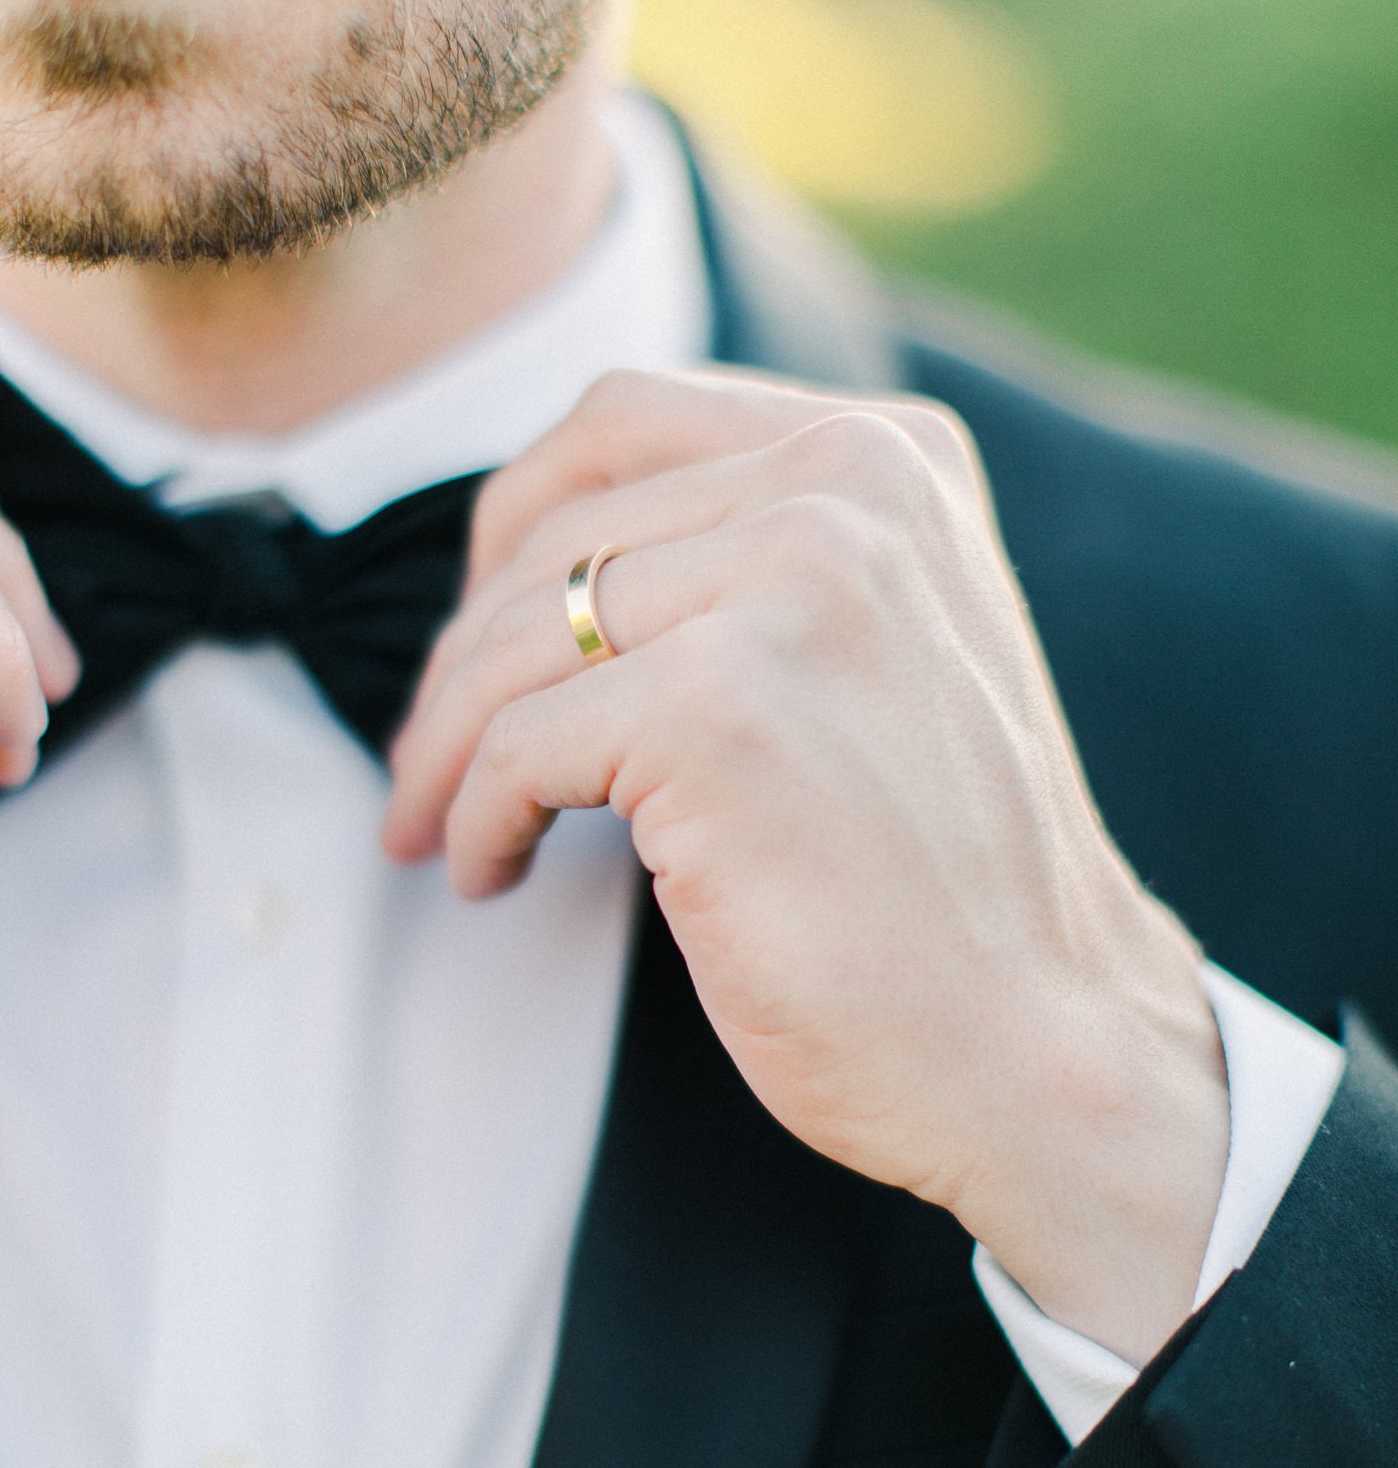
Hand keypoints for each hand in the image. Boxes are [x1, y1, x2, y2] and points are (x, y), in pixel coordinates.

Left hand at [386, 368, 1229, 1365]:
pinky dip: (474, 815)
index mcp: (887, 454)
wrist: (1039, 1046)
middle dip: (459, 654)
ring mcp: (788, 587)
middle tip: (427, 757)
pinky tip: (492, 871)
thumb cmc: (939, 880)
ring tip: (436, 825)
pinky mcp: (719, 710)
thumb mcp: (880, 645)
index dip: (512, 525)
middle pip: (553, 532)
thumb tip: (532, 560)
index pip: (621, 422)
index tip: (479, 630)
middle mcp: (848, 487)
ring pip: (517, 639)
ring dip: (445, 746)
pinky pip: (517, 748)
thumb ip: (756, 558)